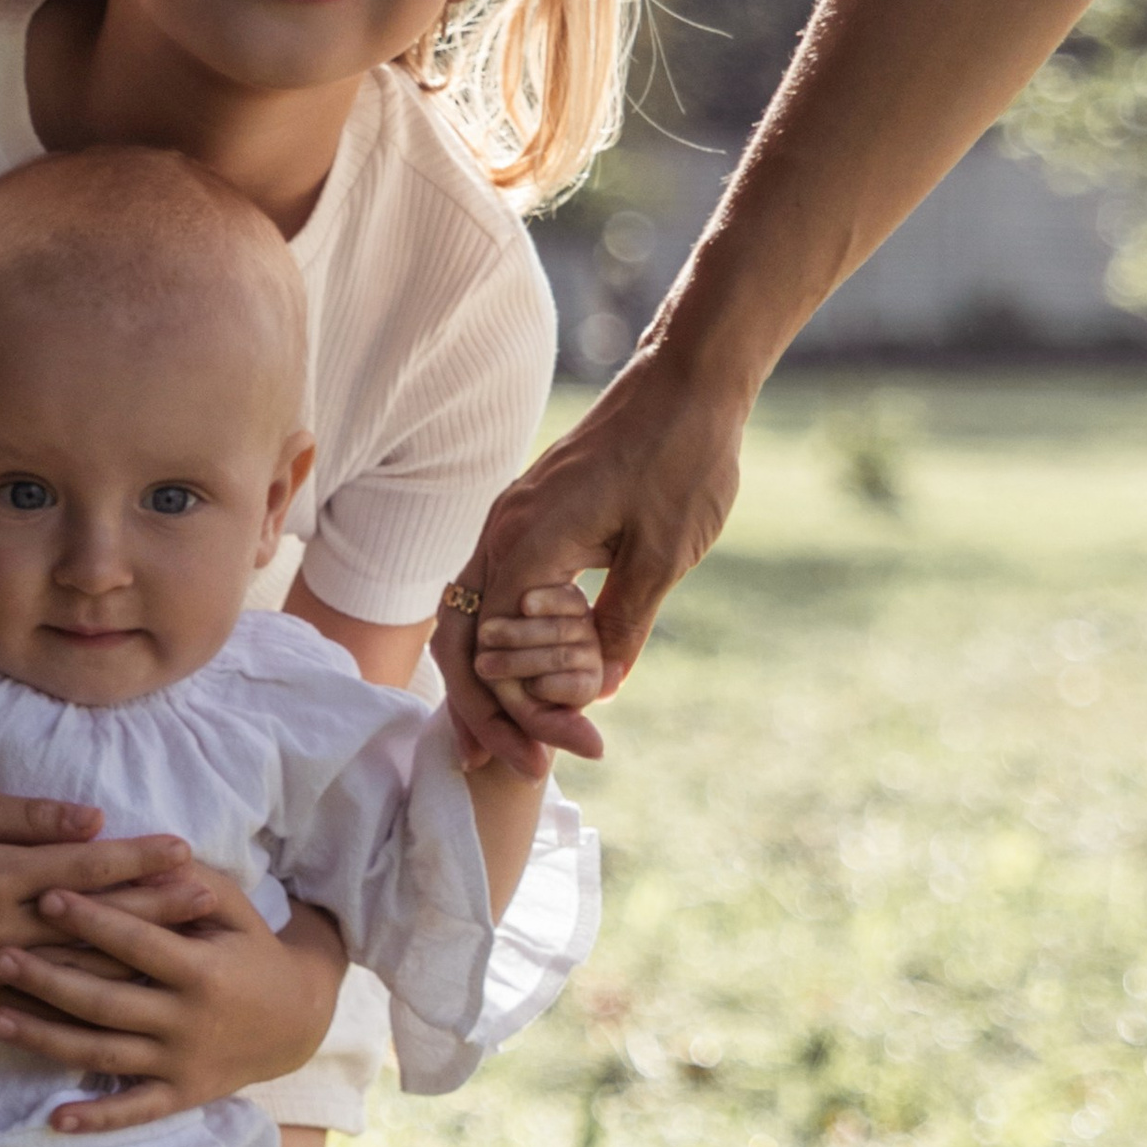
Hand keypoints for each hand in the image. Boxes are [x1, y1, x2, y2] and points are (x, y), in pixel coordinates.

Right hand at [0, 792, 215, 1022]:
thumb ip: (32, 817)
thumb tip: (96, 820)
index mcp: (0, 875)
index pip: (88, 867)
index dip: (139, 858)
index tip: (184, 850)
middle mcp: (0, 929)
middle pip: (96, 924)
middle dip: (157, 912)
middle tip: (211, 904)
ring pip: (76, 976)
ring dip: (135, 965)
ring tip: (183, 958)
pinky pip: (38, 1016)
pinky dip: (83, 1016)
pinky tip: (124, 1015)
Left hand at [0, 873, 347, 1131]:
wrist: (297, 1021)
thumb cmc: (251, 949)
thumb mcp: (231, 908)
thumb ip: (184, 882)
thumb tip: (134, 855)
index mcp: (203, 970)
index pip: (137, 943)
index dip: (91, 918)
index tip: (45, 894)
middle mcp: (190, 1021)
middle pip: (106, 1001)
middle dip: (49, 978)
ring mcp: (183, 1063)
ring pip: (104, 1053)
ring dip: (46, 1039)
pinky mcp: (181, 1095)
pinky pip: (134, 1110)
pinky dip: (96, 1118)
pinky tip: (54, 1118)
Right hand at [433, 341, 750, 774]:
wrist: (687, 378)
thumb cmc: (682, 457)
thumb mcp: (664, 555)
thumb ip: (622, 625)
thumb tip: (601, 690)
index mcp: (528, 541)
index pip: (497, 650)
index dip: (529, 710)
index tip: (579, 750)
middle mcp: (502, 530)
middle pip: (460, 640)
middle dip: (484, 711)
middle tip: (519, 769)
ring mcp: (509, 522)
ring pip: (468, 617)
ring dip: (488, 682)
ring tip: (513, 739)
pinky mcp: (530, 518)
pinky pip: (495, 592)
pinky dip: (504, 642)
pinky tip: (531, 676)